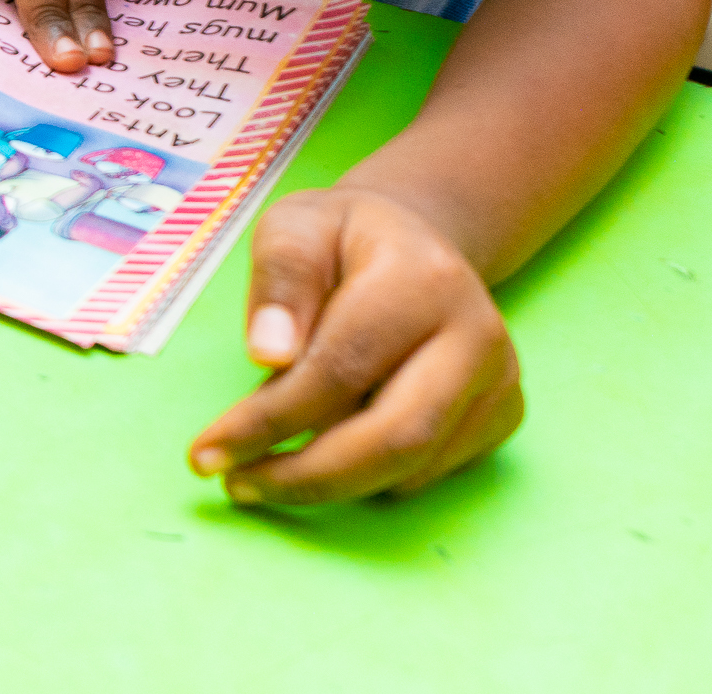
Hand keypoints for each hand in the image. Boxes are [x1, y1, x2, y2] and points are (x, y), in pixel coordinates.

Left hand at [188, 186, 523, 505]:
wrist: (415, 240)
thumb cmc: (341, 237)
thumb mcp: (294, 227)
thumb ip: (280, 282)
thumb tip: (270, 356)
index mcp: (423, 279)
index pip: (341, 368)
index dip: (271, 420)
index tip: (208, 452)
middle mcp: (478, 335)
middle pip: (394, 437)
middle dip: (306, 477)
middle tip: (237, 485)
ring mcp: (499, 381)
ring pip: (411, 467)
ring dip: (329, 484)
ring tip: (262, 470)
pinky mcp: (502, 416)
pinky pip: (428, 473)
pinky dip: (366, 478)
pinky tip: (324, 451)